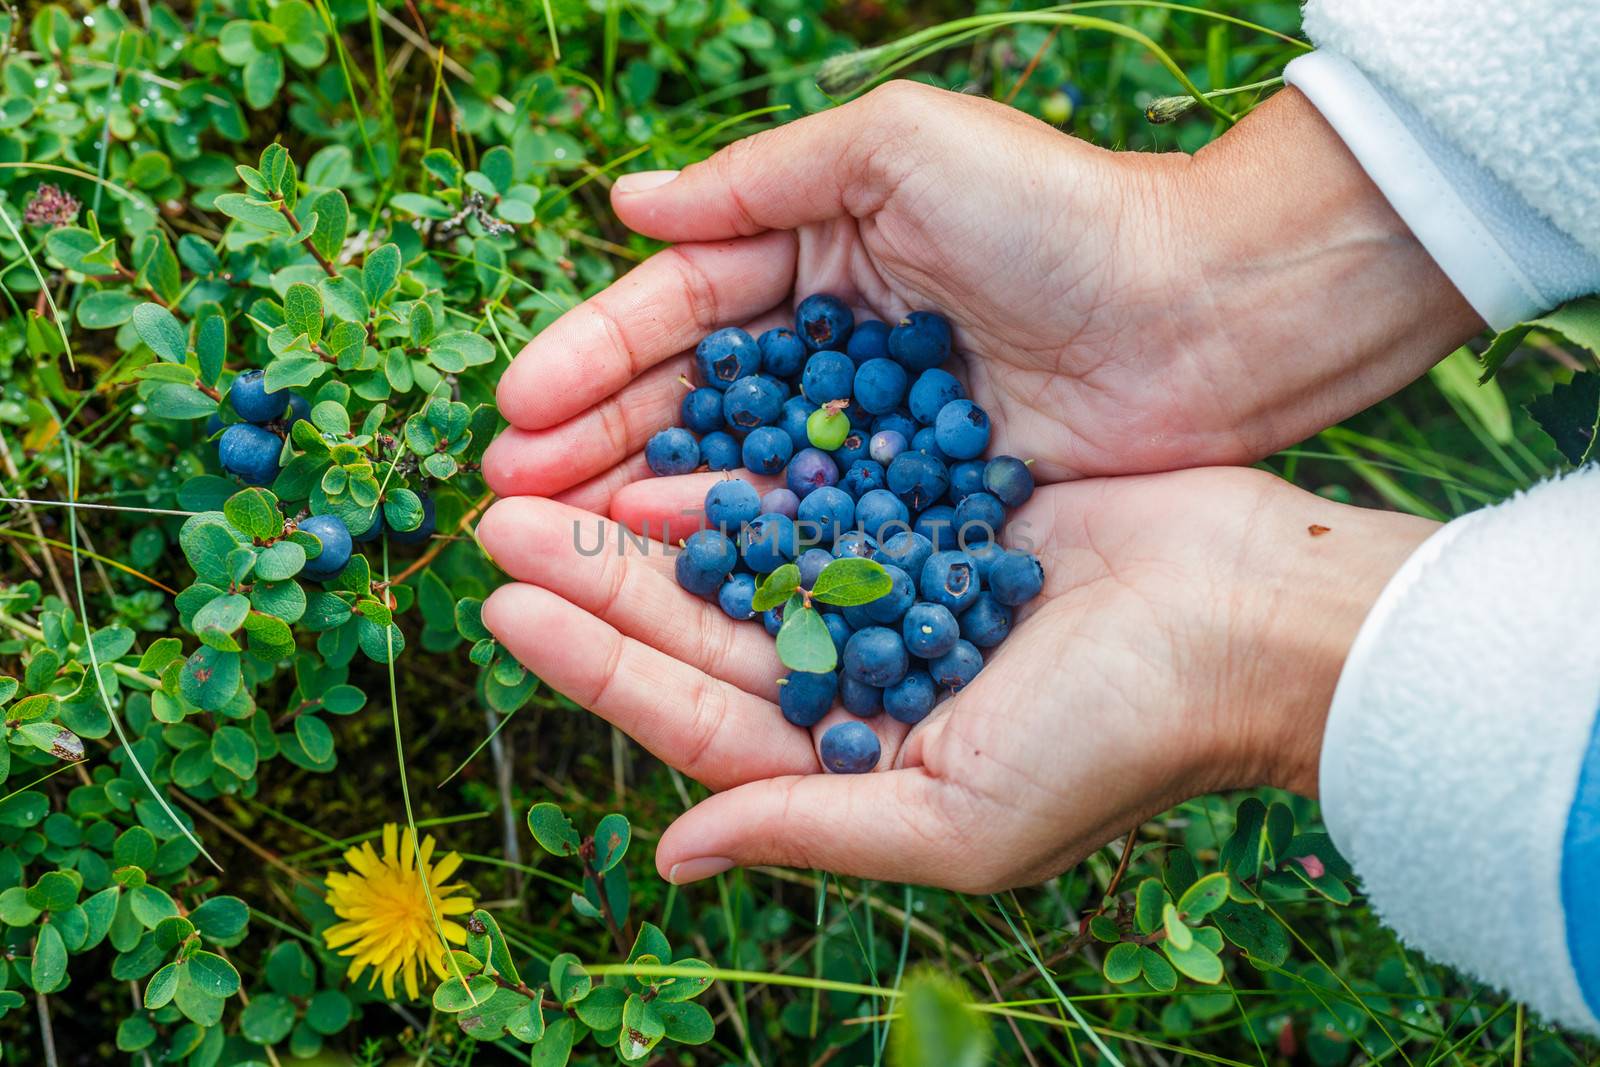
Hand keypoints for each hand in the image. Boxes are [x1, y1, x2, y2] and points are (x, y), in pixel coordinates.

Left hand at [476, 468, 1432, 889]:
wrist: (1249, 616)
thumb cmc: (1120, 736)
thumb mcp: (959, 819)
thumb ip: (809, 825)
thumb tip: (670, 853)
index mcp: (853, 758)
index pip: (691, 714)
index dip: (595, 665)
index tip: (508, 609)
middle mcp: (856, 676)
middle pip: (696, 626)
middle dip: (596, 579)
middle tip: (498, 522)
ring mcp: (887, 587)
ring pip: (736, 551)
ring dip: (647, 517)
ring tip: (554, 472)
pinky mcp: (924, 511)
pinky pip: (809, 486)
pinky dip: (742, 469)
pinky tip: (671, 436)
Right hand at [484, 80, 1481, 509]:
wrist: (1206, 314)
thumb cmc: (1058, 213)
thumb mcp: (900, 152)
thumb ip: (761, 182)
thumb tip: (625, 201)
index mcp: (819, 251)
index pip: (680, 306)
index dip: (594, 354)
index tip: (516, 405)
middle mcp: (830, 347)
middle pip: (688, 399)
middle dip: (593, 441)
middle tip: (504, 493)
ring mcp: (868, 432)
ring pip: (731, 468)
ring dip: (638, 500)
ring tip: (552, 536)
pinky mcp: (914, 501)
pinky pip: (804, 523)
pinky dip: (733, 543)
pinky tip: (662, 568)